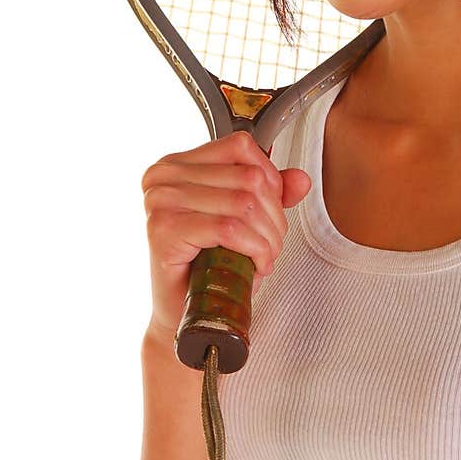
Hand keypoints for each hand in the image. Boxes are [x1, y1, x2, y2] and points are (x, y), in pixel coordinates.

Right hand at [141, 131, 311, 338]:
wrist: (182, 312)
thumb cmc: (207, 266)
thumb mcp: (244, 221)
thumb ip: (270, 193)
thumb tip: (301, 179)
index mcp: (176, 164)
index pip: (240, 147)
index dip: (270, 180)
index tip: (272, 212)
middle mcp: (163, 176)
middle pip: (248, 178)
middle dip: (274, 217)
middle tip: (271, 245)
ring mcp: (160, 201)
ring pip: (243, 204)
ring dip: (268, 238)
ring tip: (265, 258)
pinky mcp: (164, 230)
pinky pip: (229, 229)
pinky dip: (254, 249)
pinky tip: (256, 265)